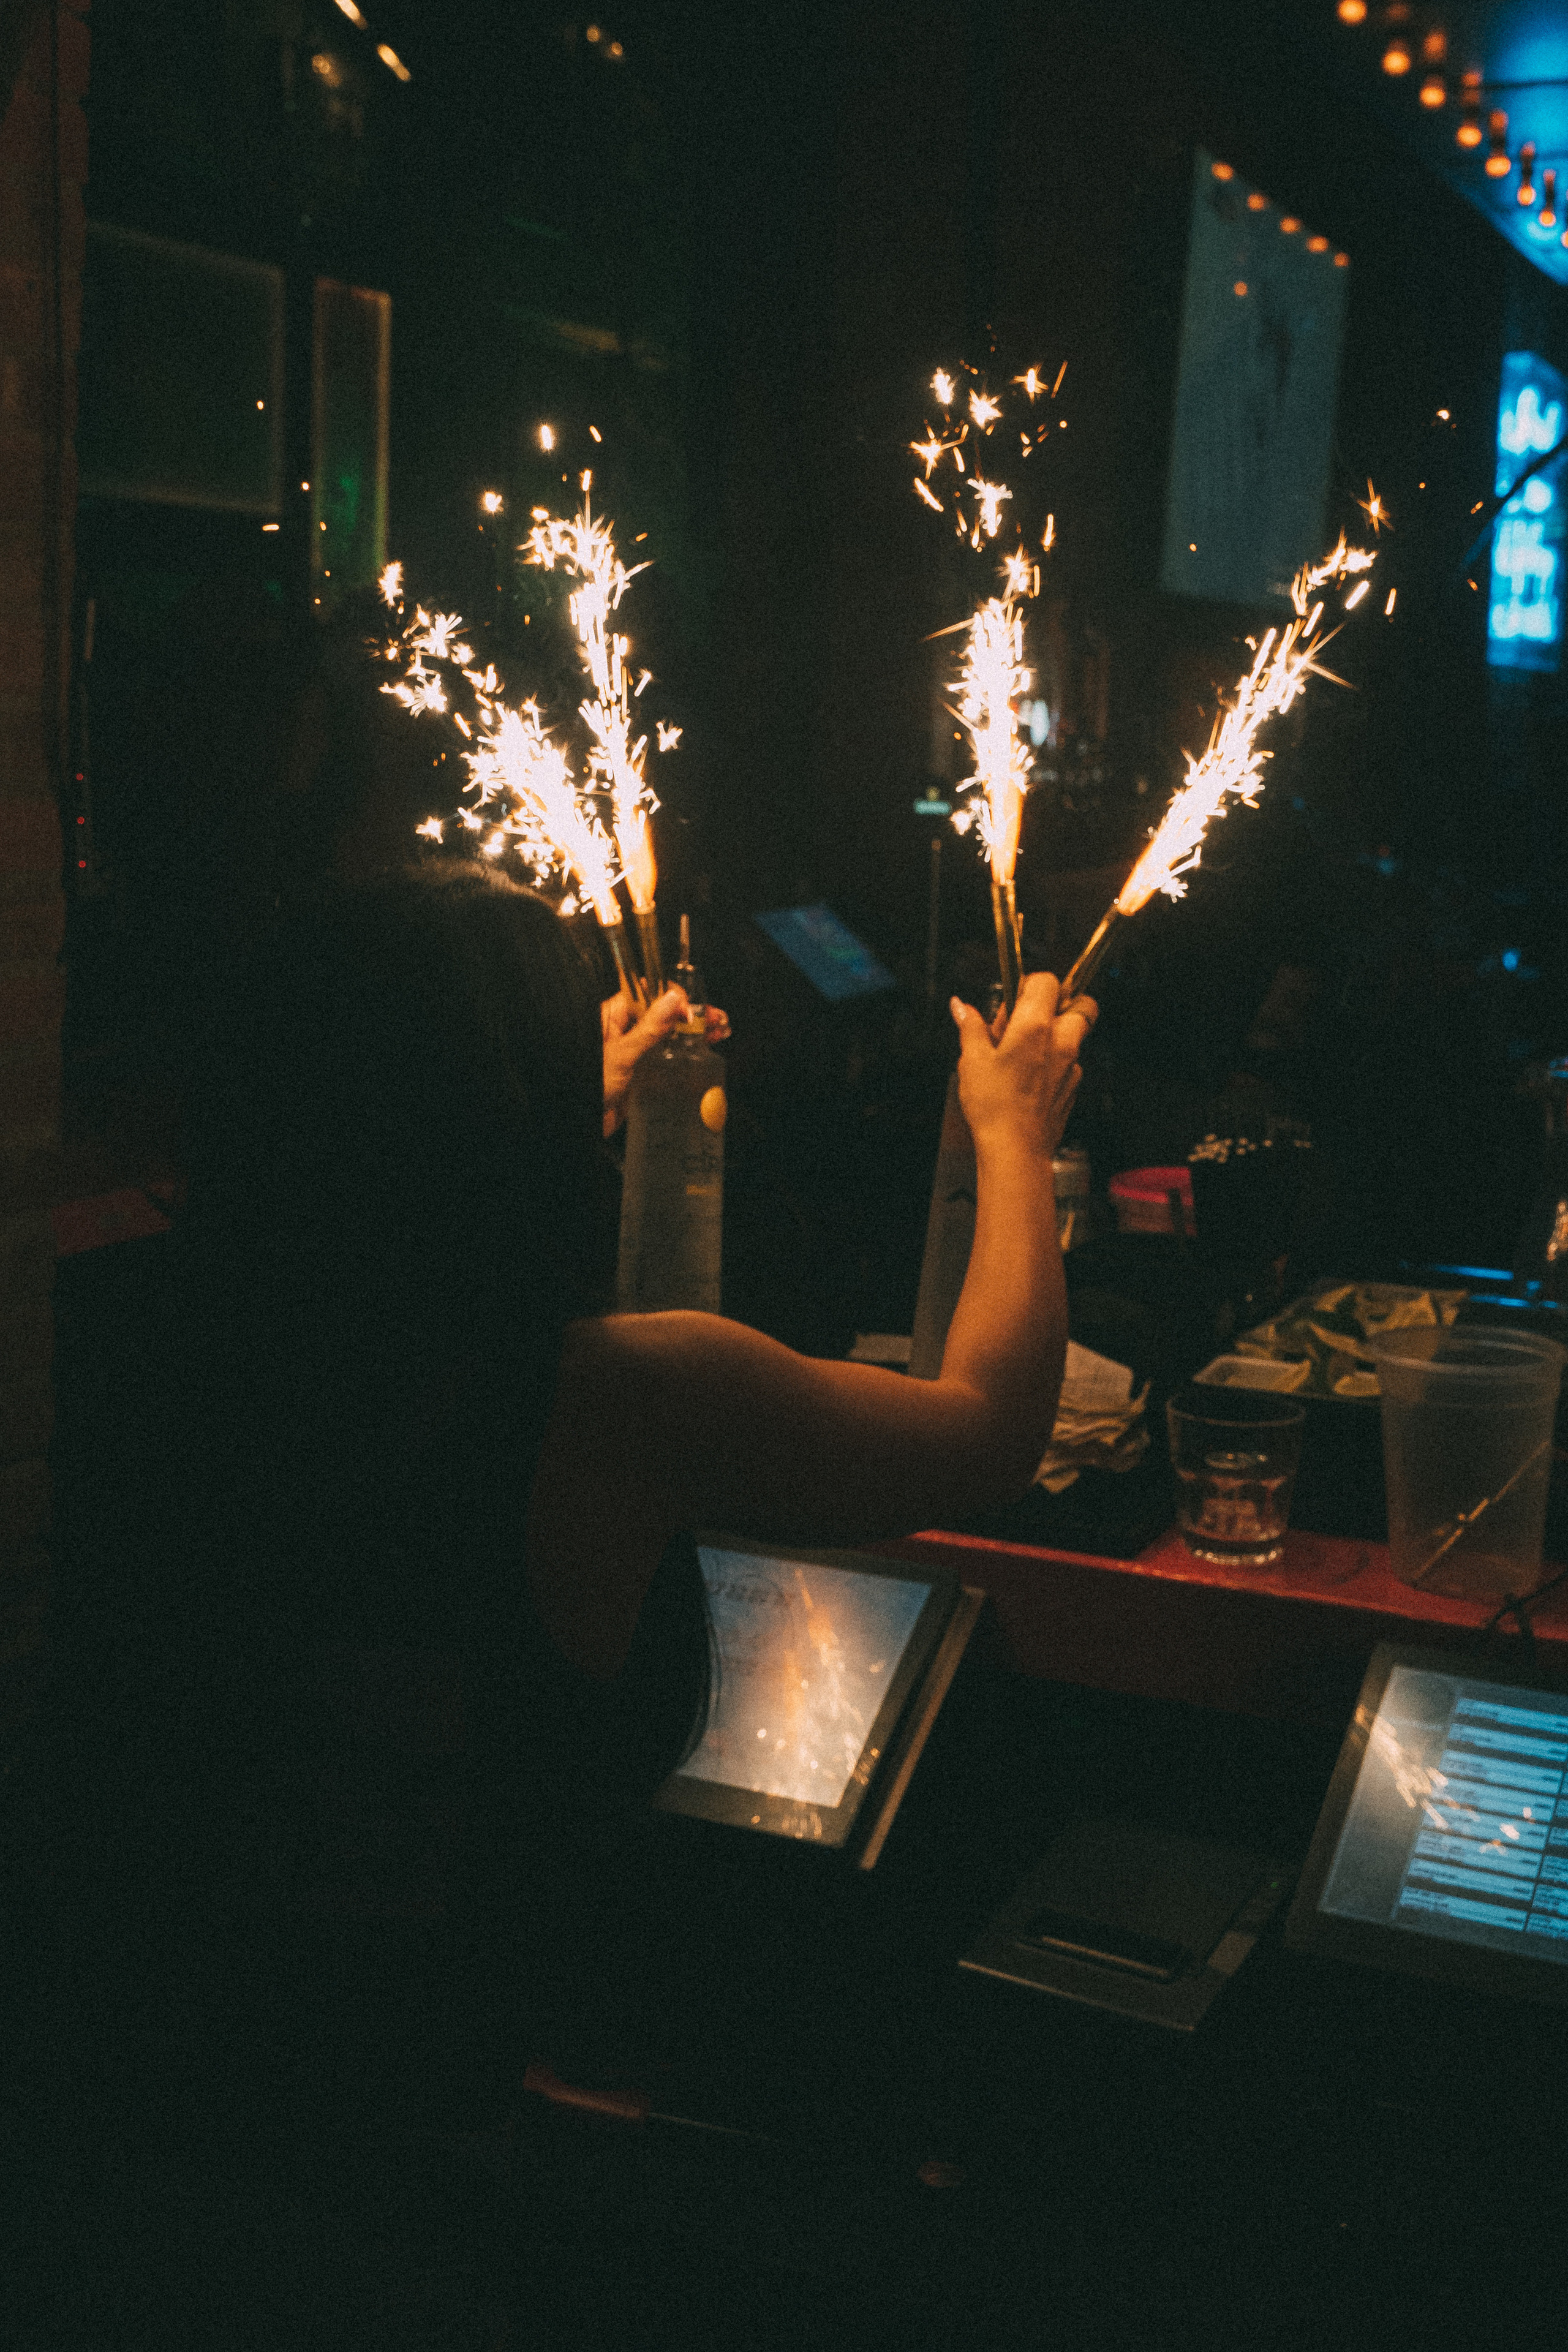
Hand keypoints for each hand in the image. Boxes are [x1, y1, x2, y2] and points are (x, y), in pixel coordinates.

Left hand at [601, 989, 731, 1136]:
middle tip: (716, 1017)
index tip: (690, 1010)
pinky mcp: (644, 1072)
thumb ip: (648, 1029)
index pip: (646, 993)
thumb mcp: (621, 1055)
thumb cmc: (591, 1086)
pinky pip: (668, 1057)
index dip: (671, 996)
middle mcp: (625, 1031)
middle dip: (690, 1013)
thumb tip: (672, 999)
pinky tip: (704, 1051)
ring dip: (693, 1031)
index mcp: (613, 1018)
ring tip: (719, 1030)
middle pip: (662, 1013)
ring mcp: (636, 1052)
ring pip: (668, 1034)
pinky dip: (686, 1053)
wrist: (583, 1123)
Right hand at [950, 972, 1095, 1162]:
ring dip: (1058, 1033)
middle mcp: (1061, 1041)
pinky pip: (1071, 1062)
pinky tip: (1030, 1076)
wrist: (1015, 1149)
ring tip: (1025, 1050)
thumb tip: (961, 1007)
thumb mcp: (972, 1061)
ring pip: (1077, 1034)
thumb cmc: (994, 1106)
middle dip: (1061, 1003)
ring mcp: (1072, 1065)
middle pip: (1081, 1003)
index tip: (1014, 998)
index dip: (1029, 983)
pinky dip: (1056, 1061)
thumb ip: (971, 1027)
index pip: (1047, 981)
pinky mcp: (1073, 1086)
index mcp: (1034, 1027)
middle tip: (1032, 1016)